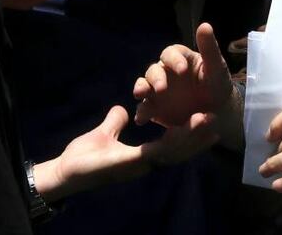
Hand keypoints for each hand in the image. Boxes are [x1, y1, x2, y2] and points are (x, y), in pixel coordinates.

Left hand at [34, 105, 216, 203]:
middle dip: (199, 137)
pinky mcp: (131, 163)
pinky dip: (174, 140)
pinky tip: (184, 128)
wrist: (64, 173)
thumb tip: (122, 109)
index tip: (206, 124)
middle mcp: (146, 163)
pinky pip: (158, 151)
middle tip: (217, 121)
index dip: (191, 138)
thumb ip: (115, 122)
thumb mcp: (104, 133)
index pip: (172, 147)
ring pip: (174, 150)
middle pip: (181, 151)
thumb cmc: (81, 158)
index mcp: (142, 157)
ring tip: (208, 120)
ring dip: (193, 136)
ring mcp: (140, 165)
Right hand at [134, 23, 241, 146]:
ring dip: (141, 89)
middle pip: (154, 70)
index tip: (183, 70)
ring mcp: (157, 91)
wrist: (218, 111)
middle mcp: (165, 73)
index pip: (171, 53)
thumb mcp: (216, 67)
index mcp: (180, 59)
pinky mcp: (154, 108)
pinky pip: (144, 108)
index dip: (174, 60)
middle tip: (162, 88)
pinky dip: (141, 113)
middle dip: (156, 78)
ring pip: (143, 86)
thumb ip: (209, 48)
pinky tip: (141, 119)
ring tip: (141, 95)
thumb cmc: (217, 84)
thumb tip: (205, 25)